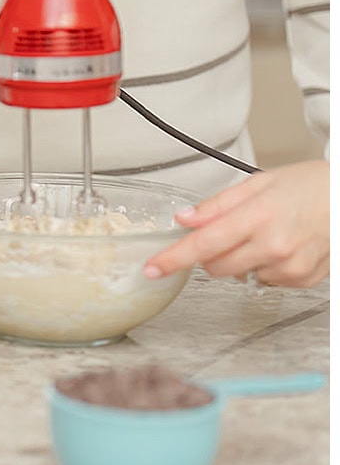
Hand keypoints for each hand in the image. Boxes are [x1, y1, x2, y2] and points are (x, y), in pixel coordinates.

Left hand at [144, 160, 328, 287]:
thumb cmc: (311, 185)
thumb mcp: (259, 183)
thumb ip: (218, 205)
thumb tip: (185, 218)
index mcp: (259, 217)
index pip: (204, 244)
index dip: (174, 258)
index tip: (152, 268)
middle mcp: (275, 246)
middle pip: (216, 266)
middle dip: (211, 254)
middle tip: (230, 232)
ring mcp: (291, 267)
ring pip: (240, 275)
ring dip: (241, 260)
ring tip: (266, 234)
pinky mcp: (304, 280)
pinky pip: (267, 280)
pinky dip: (266, 266)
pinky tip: (283, 247)